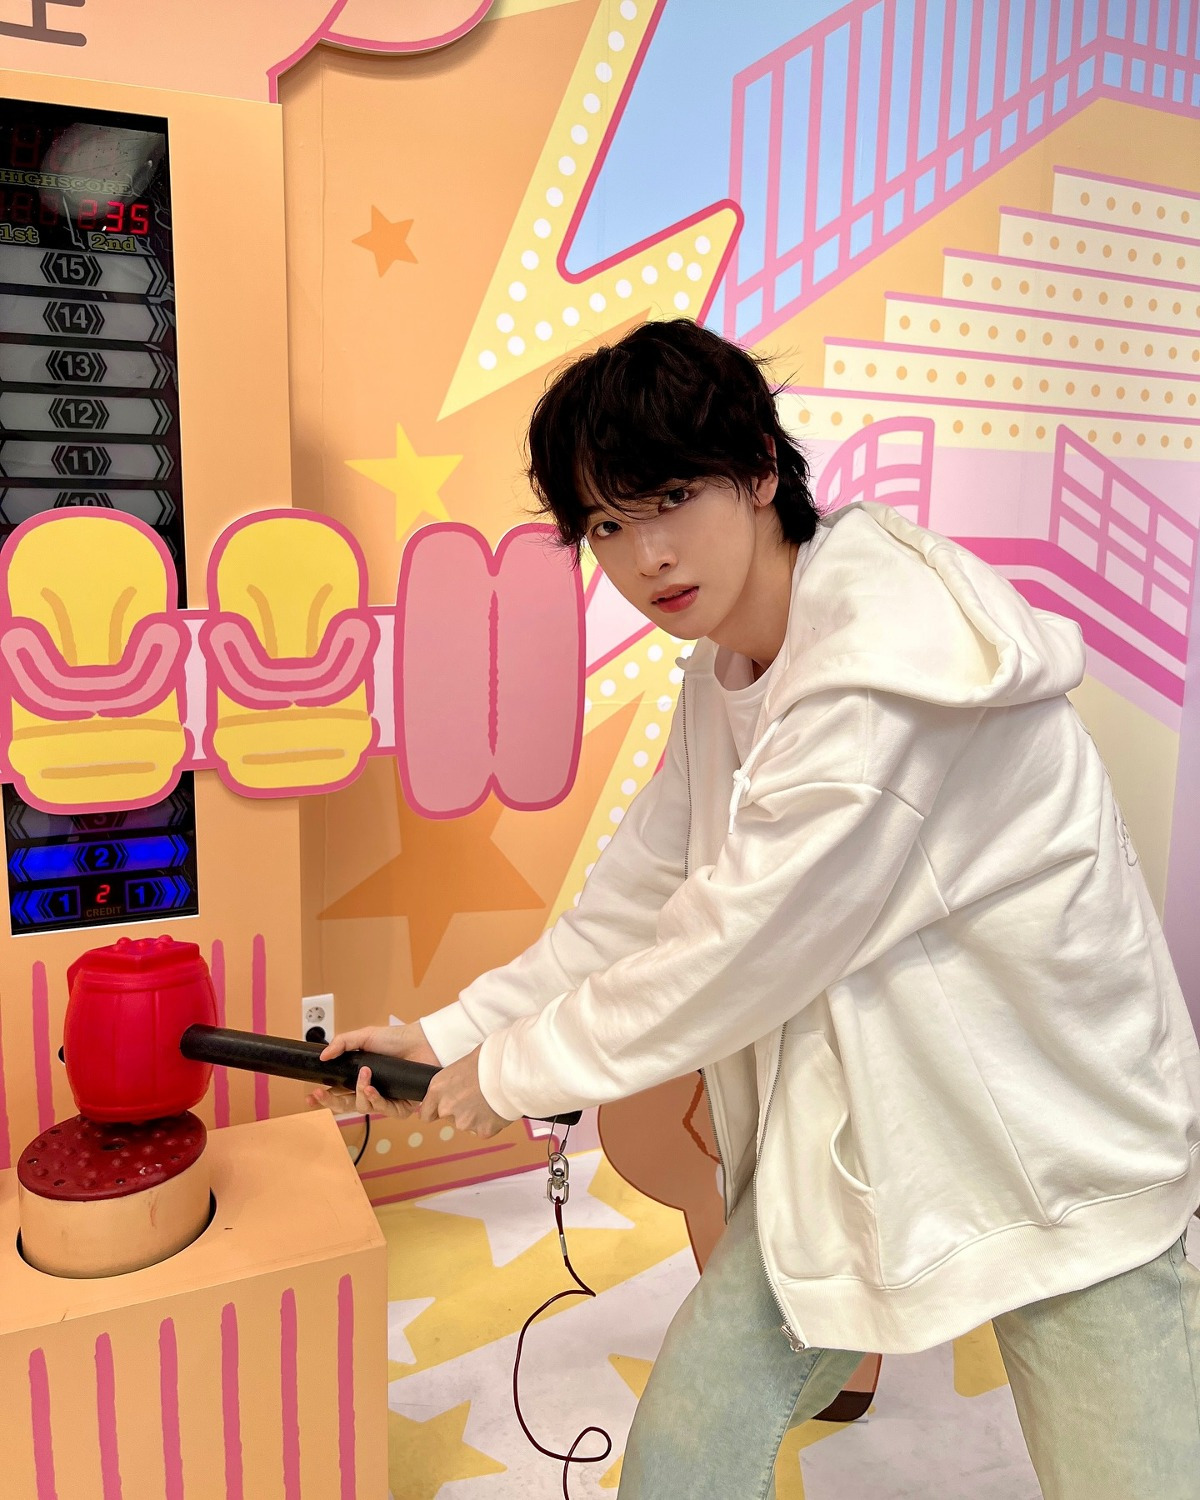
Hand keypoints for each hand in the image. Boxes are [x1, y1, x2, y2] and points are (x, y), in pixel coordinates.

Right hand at [307, 1021, 437, 1118]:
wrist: (422, 1041)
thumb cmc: (396, 1039)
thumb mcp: (365, 1036)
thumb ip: (342, 1043)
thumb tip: (322, 1057)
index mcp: (360, 1078)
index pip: (337, 1093)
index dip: (323, 1098)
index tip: (309, 1098)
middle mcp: (372, 1091)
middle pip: (346, 1106)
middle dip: (331, 1102)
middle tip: (320, 1093)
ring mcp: (387, 1100)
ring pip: (364, 1108)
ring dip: (360, 1093)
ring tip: (364, 1076)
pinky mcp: (403, 1106)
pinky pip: (385, 1111)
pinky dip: (376, 1100)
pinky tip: (373, 1089)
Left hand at [418, 1046, 512, 1138]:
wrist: (511, 1070)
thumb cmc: (490, 1058)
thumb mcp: (463, 1063)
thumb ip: (454, 1081)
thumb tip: (458, 1083)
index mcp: (438, 1088)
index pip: (426, 1113)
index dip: (436, 1110)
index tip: (444, 1108)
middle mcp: (447, 1108)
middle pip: (449, 1118)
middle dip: (461, 1111)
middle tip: (476, 1097)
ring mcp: (464, 1122)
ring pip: (468, 1124)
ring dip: (477, 1116)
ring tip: (491, 1099)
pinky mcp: (482, 1131)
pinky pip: (485, 1129)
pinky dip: (491, 1122)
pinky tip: (498, 1106)